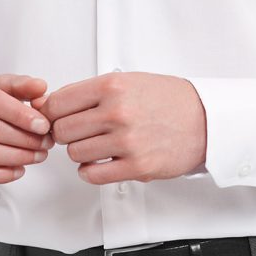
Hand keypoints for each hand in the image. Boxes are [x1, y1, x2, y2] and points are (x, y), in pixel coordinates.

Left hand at [40, 72, 206, 184]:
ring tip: (97, 144)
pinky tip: (102, 161)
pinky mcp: (136, 167)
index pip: (57, 103)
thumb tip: (52, 105)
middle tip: (79, 132)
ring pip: (75, 154)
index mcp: (112, 86)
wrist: (203, 119)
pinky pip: (92, 175)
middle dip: (66, 133)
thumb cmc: (167, 98)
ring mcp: (126, 141)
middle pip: (62, 131)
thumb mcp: (129, 80)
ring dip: (81, 152)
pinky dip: (91, 171)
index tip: (55, 117)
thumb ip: (92, 92)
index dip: (52, 112)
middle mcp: (117, 112)